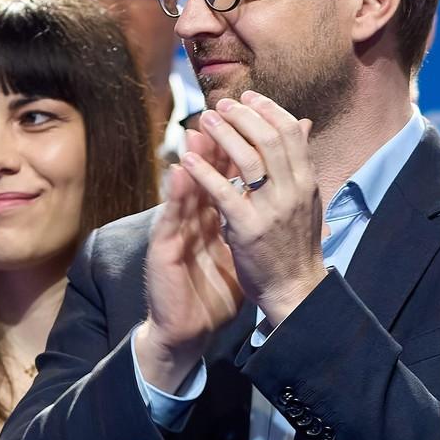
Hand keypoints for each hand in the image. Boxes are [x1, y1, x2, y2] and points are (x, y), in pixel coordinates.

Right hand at [137, 129, 243, 391]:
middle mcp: (190, 220)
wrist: (187, 326)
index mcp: (210, 218)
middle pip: (202, 174)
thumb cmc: (213, 289)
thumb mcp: (239, 248)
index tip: (252, 121)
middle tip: (221, 114)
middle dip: (213, 143)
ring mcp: (174, 232)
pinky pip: (171, 217)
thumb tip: (276, 195)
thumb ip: (253, 218)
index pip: (224, 175)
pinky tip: (180, 172)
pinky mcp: (162, 249)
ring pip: (183, 189)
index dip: (237, 147)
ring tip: (196, 131)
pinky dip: (176, 193)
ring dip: (190, 159)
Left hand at [184, 91, 325, 325]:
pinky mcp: (249, 229)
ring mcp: (273, 209)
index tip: (247, 96)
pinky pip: (224, 193)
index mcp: (307, 181)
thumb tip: (304, 123)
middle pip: (271, 138)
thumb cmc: (294, 244)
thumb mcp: (305, 199)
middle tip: (220, 104)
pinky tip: (186, 160)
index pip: (291, 132)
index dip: (268, 109)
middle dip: (243, 116)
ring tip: (203, 121)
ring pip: (250, 159)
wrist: (294, 289)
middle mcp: (295, 190)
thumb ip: (299, 162)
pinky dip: (204, 173)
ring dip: (223, 136)